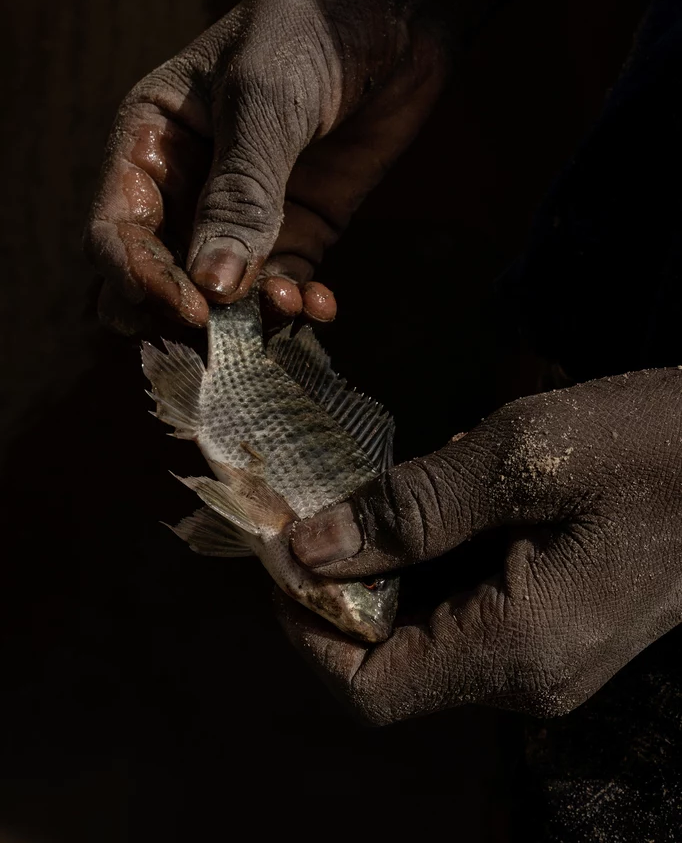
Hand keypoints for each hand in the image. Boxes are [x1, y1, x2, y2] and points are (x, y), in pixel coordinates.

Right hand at [84, 0, 444, 331]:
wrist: (397, 6)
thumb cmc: (311, 27)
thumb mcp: (264, 100)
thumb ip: (239, 193)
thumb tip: (211, 287)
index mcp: (150, 141)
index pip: (116, 230)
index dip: (141, 279)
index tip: (193, 307)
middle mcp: (186, 185)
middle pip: (156, 275)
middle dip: (184, 312)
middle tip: (228, 331)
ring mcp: (243, 212)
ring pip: (221, 293)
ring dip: (249, 316)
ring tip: (291, 306)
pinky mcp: (299, 227)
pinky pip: (282, 285)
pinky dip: (296, 306)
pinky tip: (321, 305)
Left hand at [282, 369, 681, 724]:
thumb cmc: (654, 445)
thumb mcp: (522, 457)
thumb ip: (411, 509)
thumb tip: (310, 548)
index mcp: (518, 651)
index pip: (369, 689)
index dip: (306, 629)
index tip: (282, 552)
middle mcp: (531, 676)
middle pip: (393, 658)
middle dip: (346, 581)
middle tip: (327, 496)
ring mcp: (551, 655)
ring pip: (429, 627)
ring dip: (394, 558)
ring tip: (400, 478)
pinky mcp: (564, 624)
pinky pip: (472, 604)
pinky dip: (441, 552)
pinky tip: (459, 487)